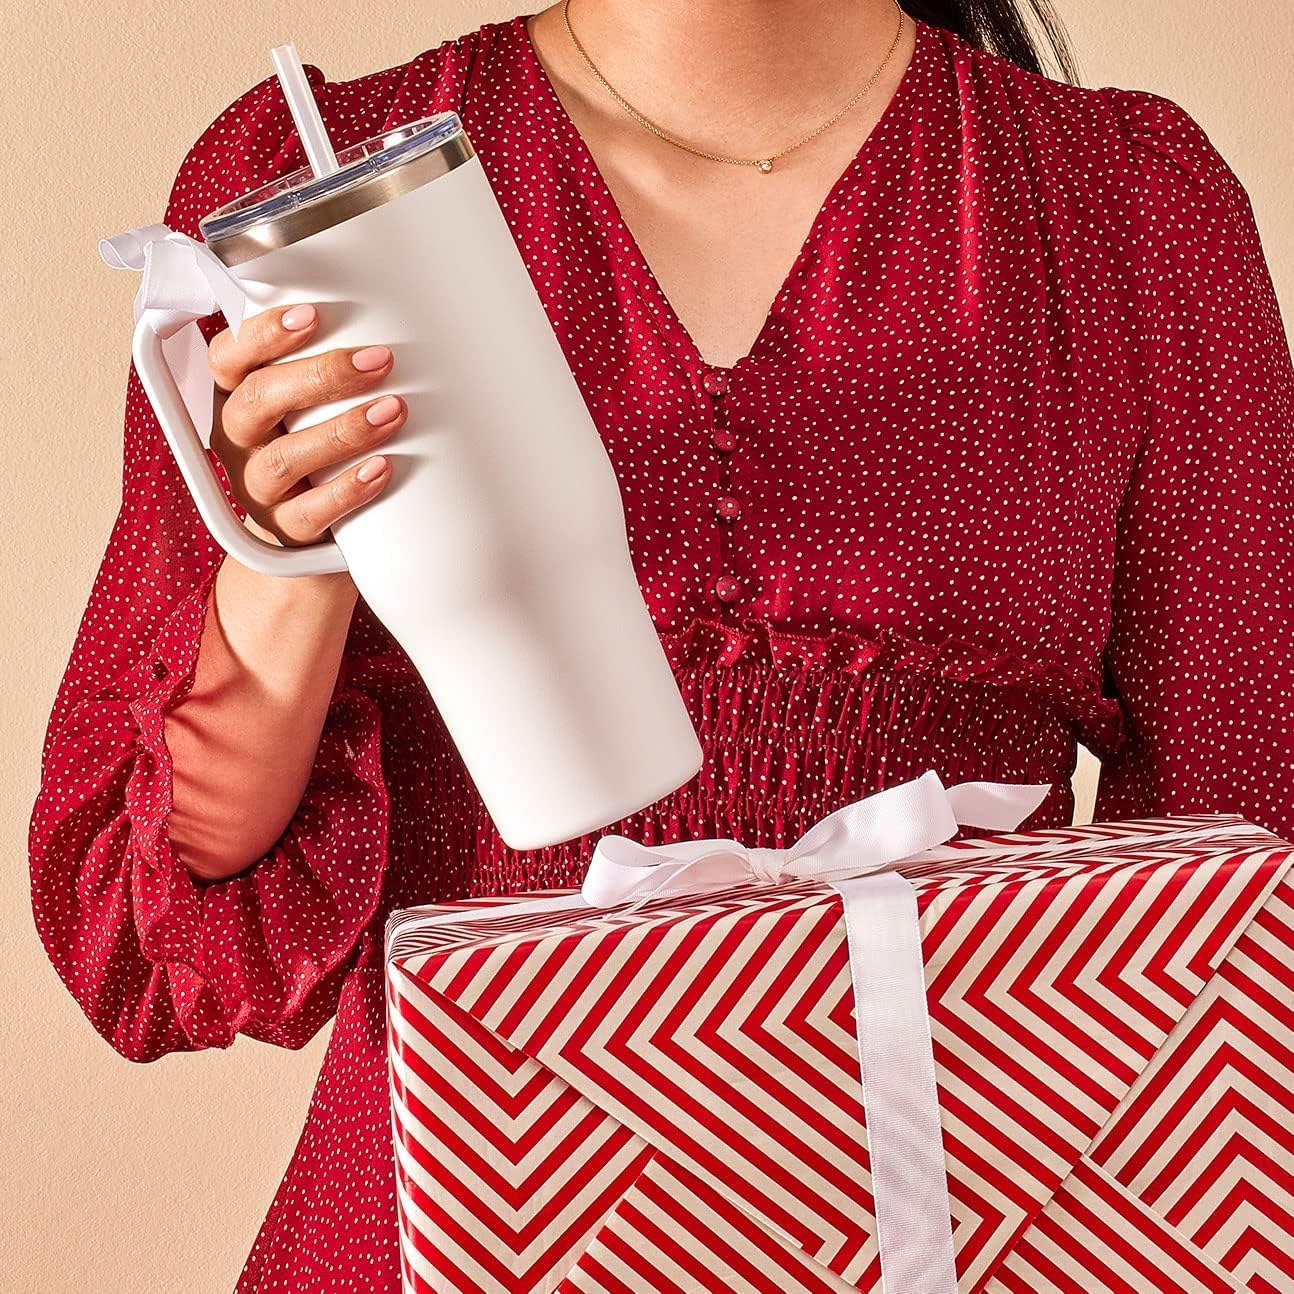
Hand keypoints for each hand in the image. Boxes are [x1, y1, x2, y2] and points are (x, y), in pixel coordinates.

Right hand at [206, 303, 404, 547]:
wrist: (312, 528)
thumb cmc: (313, 447)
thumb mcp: (306, 403)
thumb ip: (321, 368)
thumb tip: (381, 324)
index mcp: (235, 398)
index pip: (229, 358)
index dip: (263, 335)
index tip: (312, 315)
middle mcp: (238, 441)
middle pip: (259, 401)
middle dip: (321, 376)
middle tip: (378, 360)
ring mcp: (258, 488)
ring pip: (284, 458)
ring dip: (342, 431)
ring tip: (392, 411)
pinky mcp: (286, 528)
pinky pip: (310, 512)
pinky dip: (347, 490)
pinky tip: (381, 468)